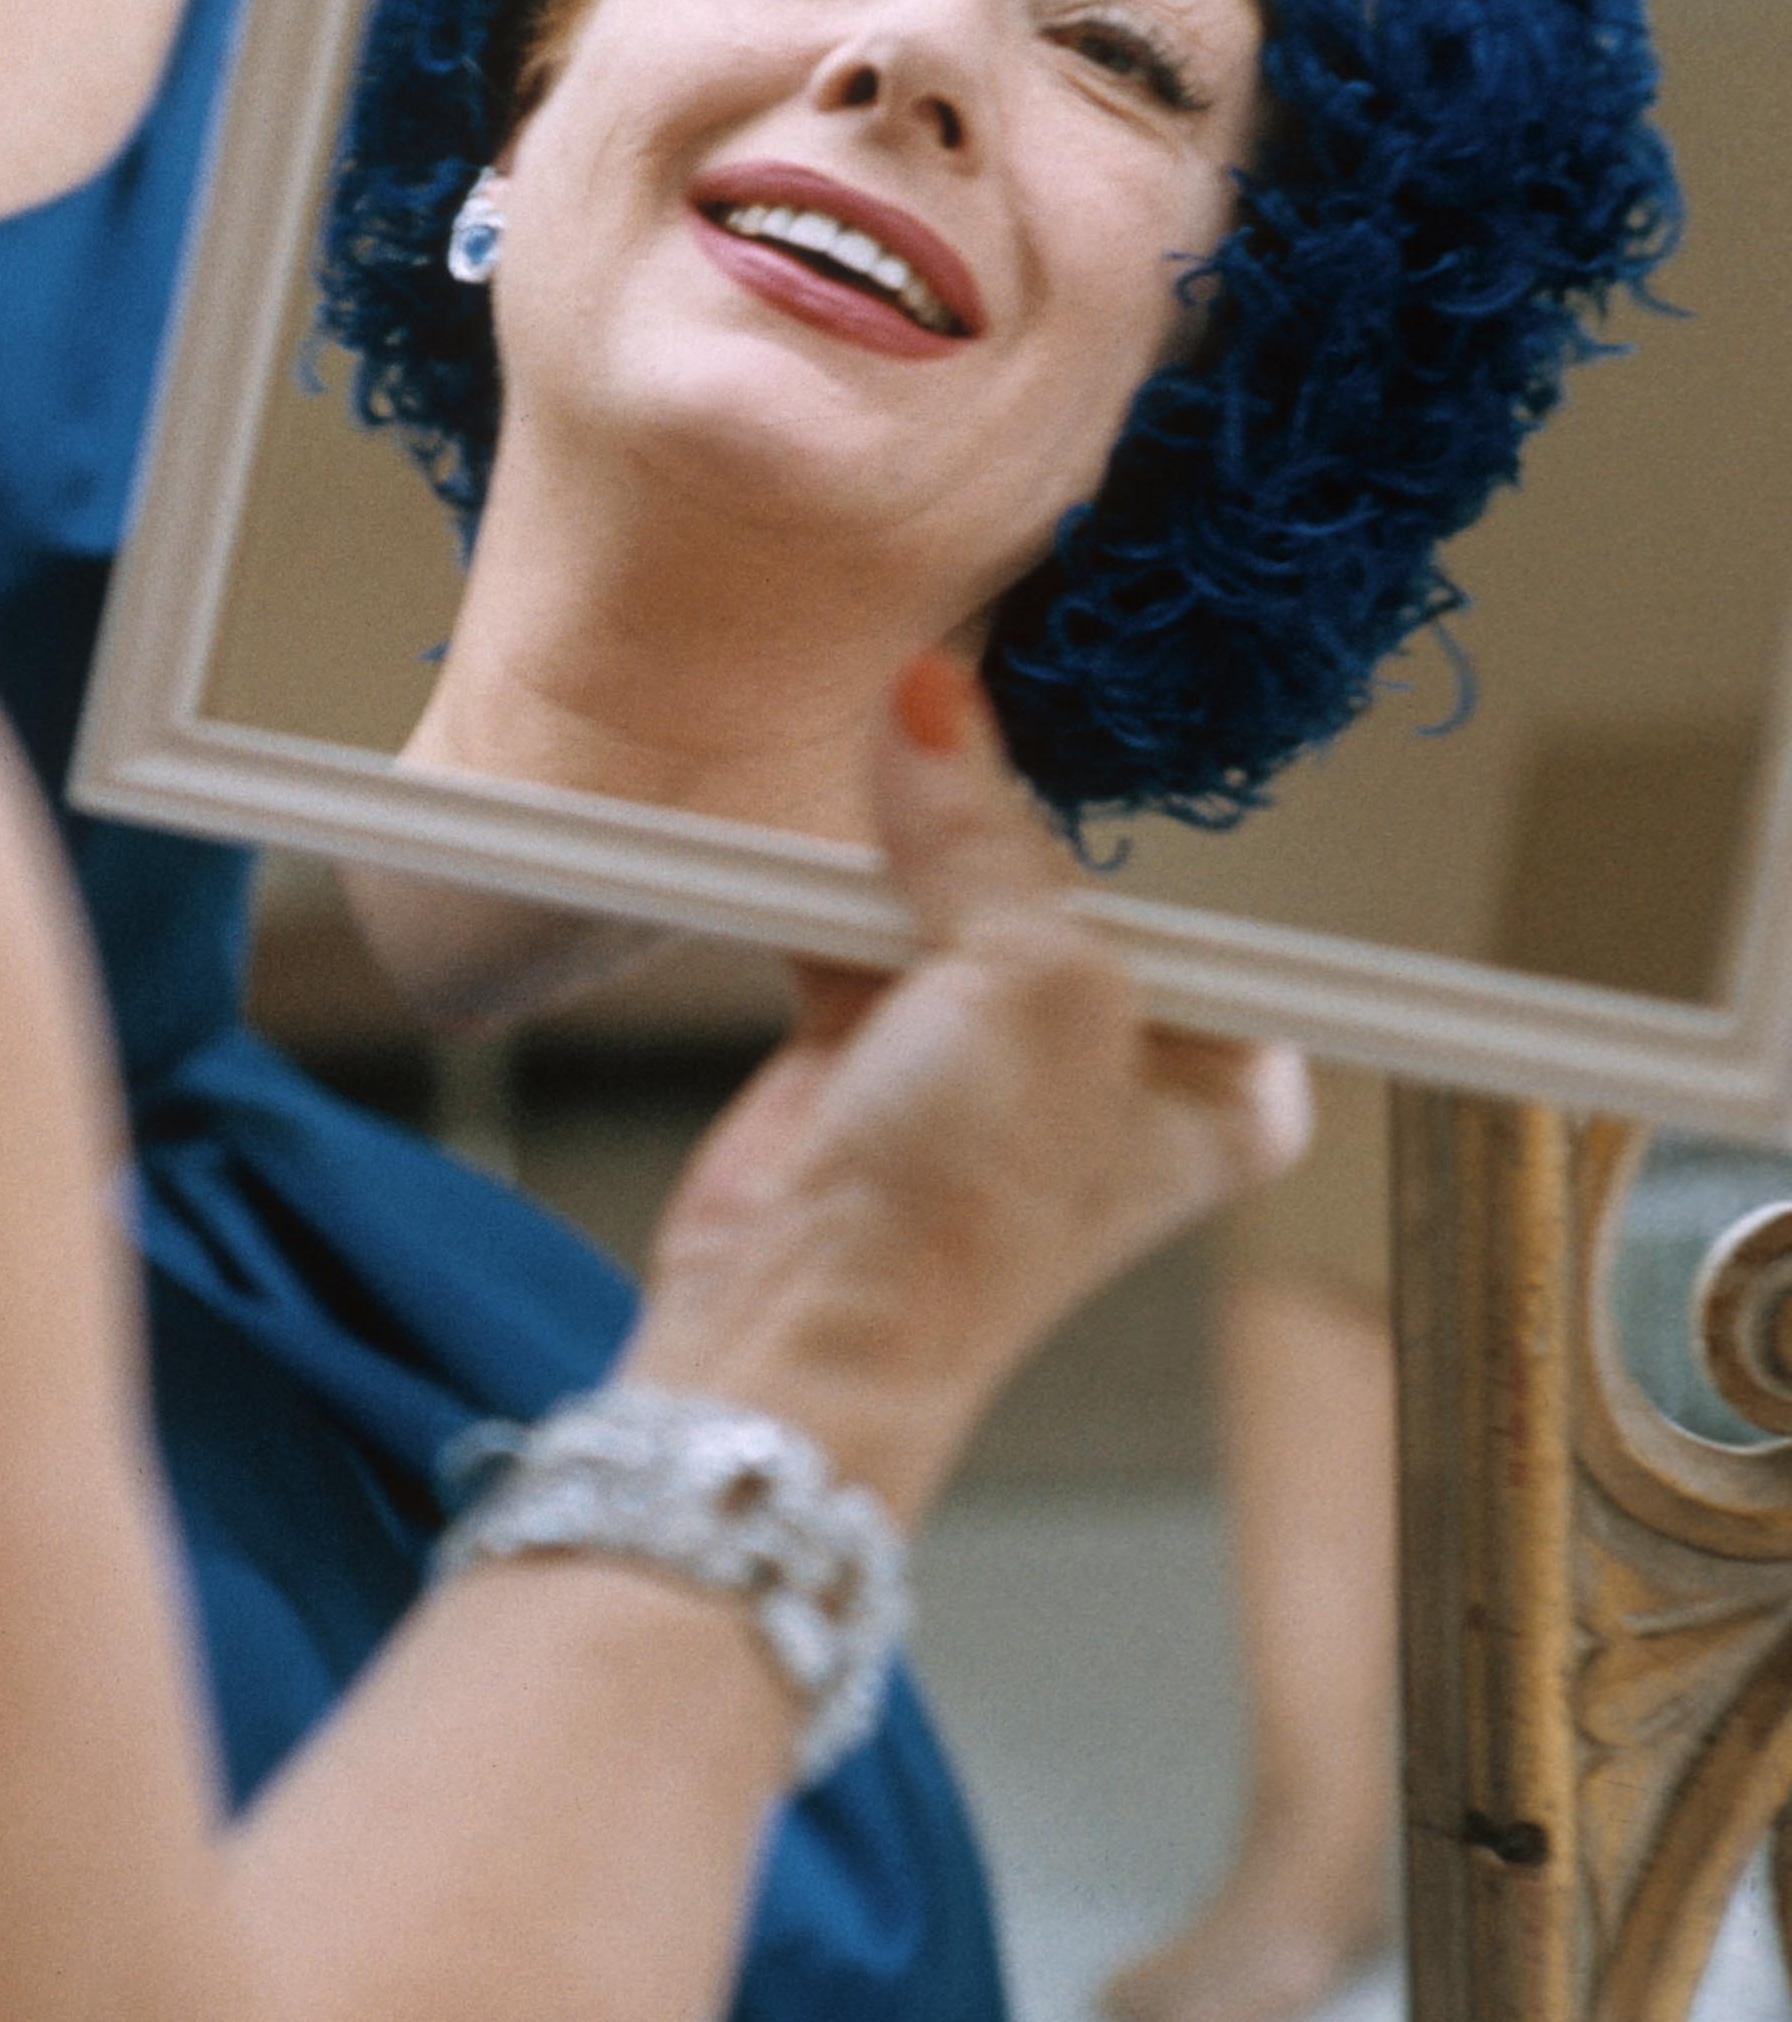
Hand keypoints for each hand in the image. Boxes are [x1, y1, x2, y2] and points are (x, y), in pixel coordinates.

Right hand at [626, 657, 1305, 1523]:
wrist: (799, 1323)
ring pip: (954, 888)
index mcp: (1224, 1078)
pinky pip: (859, 915)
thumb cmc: (962, 1220)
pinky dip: (828, 885)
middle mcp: (1115, 1062)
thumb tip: (936, 698)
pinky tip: (815, 850)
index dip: (1138, 831)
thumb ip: (985, 835)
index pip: (1209, 905)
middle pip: (1066, 878)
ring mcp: (990, 1052)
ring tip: (880, 785)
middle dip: (1000, 823)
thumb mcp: (1030, 988)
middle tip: (954, 747)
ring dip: (903, 847)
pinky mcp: (875, 1042)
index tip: (1084, 736)